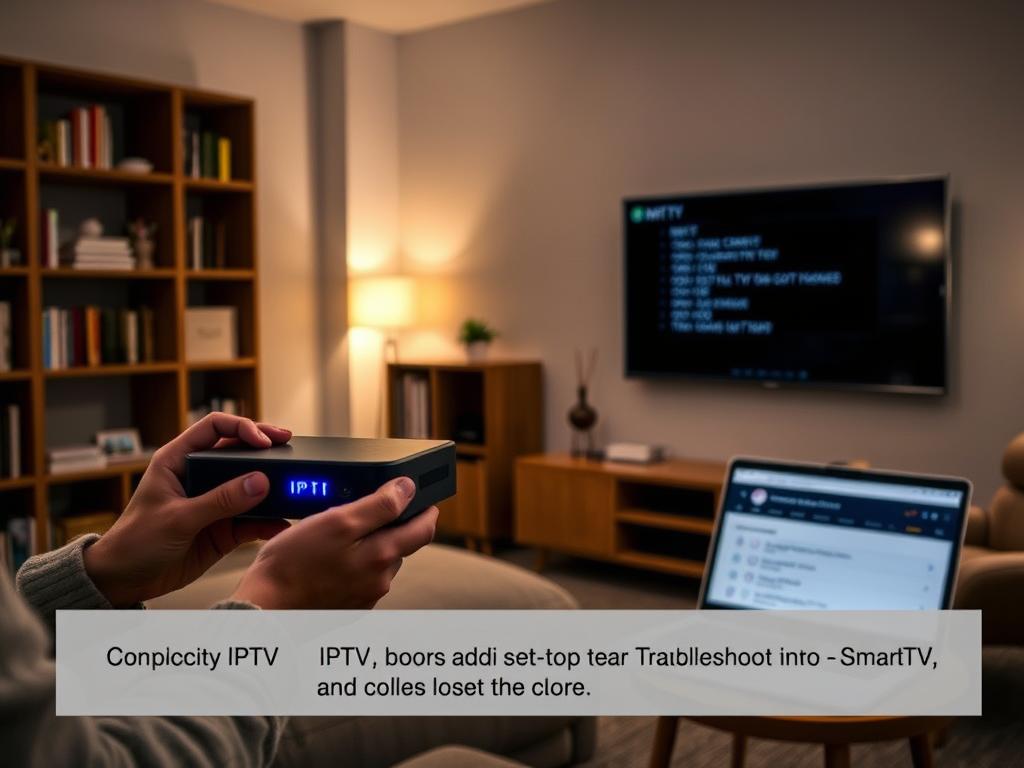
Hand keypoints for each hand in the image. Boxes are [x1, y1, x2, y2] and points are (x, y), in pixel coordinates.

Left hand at [83, 413, 292, 606]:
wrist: (124, 581)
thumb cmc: (135, 541)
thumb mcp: (178, 519)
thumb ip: (220, 501)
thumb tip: (260, 482)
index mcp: (179, 460)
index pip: (215, 427)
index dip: (242, 428)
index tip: (264, 442)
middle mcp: (199, 476)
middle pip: (239, 451)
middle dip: (266, 449)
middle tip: (290, 446)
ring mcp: (214, 501)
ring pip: (250, 485)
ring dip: (272, 486)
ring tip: (294, 486)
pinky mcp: (223, 527)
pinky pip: (253, 519)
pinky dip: (269, 521)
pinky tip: (282, 523)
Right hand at [230, 477, 438, 608]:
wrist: (265, 608)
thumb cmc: (293, 564)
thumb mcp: (337, 521)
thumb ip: (379, 505)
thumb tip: (408, 489)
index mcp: (383, 557)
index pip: (423, 530)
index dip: (426, 510)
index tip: (424, 498)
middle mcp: (380, 581)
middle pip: (401, 544)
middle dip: (393, 525)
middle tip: (372, 507)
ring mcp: (365, 597)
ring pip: (380, 561)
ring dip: (372, 545)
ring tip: (344, 532)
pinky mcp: (348, 607)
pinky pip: (362, 578)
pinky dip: (355, 563)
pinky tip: (332, 558)